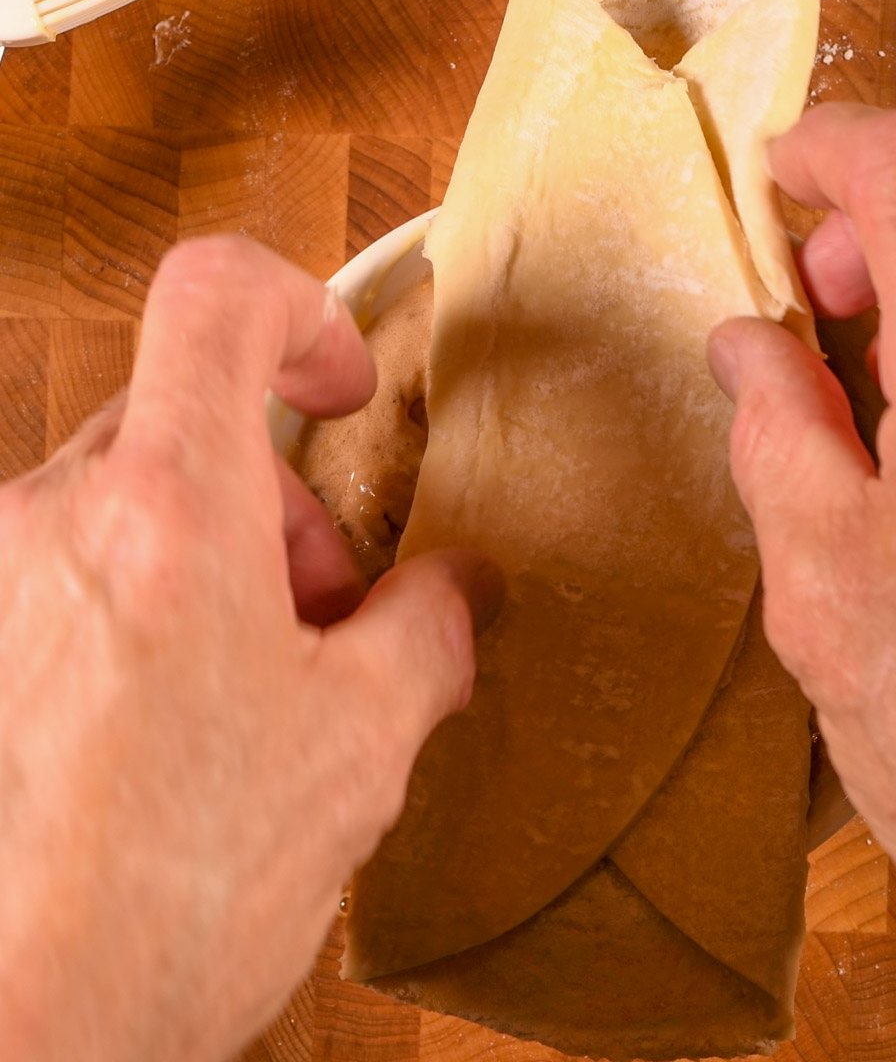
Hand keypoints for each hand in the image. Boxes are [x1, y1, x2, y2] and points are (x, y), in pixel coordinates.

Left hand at [0, 236, 502, 1061]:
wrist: (27, 1029)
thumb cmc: (178, 891)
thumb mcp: (362, 741)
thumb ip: (431, 632)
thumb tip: (461, 593)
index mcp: (168, 512)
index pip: (217, 297)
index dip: (303, 311)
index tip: (341, 389)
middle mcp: (54, 519)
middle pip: (190, 421)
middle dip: (283, 508)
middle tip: (329, 617)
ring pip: (134, 497)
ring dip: (219, 561)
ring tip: (260, 684)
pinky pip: (76, 563)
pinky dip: (151, 601)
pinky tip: (184, 718)